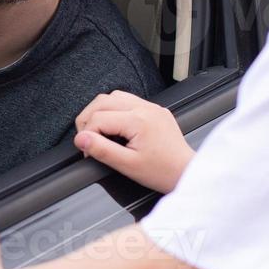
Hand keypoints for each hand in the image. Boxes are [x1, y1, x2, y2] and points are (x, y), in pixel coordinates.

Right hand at [74, 91, 194, 193]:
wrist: (186, 172)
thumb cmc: (163, 172)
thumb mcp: (127, 165)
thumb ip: (102, 150)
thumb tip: (82, 139)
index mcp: (138, 120)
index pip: (98, 118)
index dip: (86, 135)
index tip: (87, 150)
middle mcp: (145, 108)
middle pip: (102, 101)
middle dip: (88, 119)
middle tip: (86, 138)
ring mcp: (151, 107)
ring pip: (114, 96)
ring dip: (100, 111)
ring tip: (98, 130)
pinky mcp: (155, 110)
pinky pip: (128, 100)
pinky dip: (115, 110)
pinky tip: (114, 125)